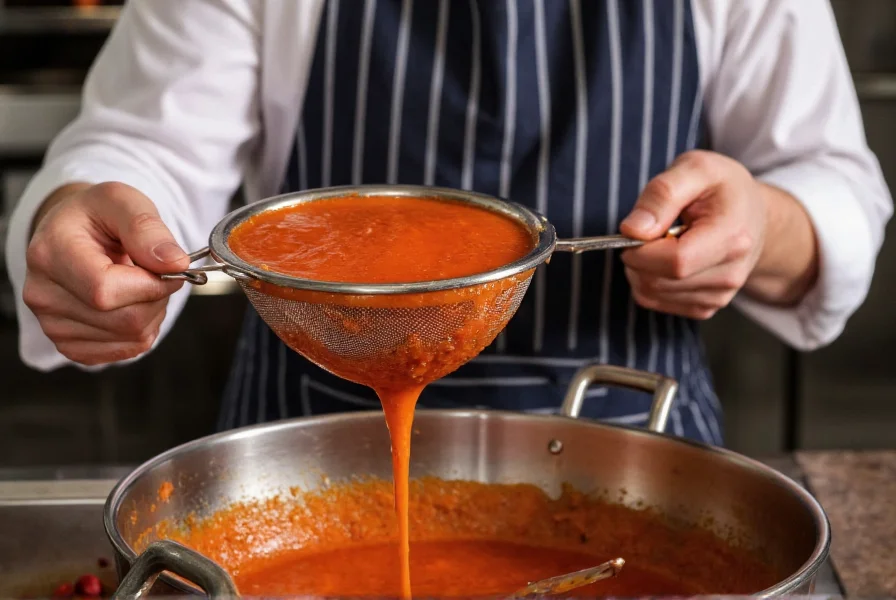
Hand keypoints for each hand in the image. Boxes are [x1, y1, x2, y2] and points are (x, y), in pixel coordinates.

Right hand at [23, 182, 189, 364]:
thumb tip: (175, 263)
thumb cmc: (97, 216)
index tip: (166, 267)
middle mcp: (42, 294)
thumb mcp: (123, 201)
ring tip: (138, 285)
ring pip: (131, 337)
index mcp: (50, 254)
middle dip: (156, 297)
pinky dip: (140, 330)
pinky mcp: (69, 344)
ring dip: (151, 313)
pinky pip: (125, 350)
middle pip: (124, 320)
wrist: (73, 234)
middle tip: (152, 273)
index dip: (150, 284)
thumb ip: (148, 228)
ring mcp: (52, 324)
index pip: (105, 291)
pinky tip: (129, 304)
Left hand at [619, 150, 767, 319]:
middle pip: (658, 281)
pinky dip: (647, 281)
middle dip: (636, 257)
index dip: (641, 250)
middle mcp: (730, 274)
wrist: (751, 213)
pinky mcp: (705, 307)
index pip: (675, 262)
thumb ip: (662, 194)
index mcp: (732, 238)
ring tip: (659, 242)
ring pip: (651, 294)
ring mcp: (719, 295)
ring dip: (639, 269)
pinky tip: (663, 259)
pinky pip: (655, 302)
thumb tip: (632, 230)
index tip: (633, 231)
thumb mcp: (695, 168)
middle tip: (646, 230)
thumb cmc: (721, 187)